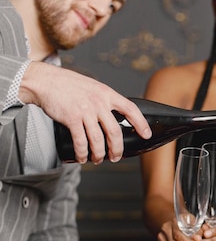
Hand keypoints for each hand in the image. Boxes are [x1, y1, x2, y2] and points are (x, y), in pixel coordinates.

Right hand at [20, 62, 151, 163]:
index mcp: (107, 94)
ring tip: (98, 159)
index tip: (146, 134)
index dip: (141, 123)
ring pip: (98, 140)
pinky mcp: (72, 118)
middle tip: (116, 157)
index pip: (131, 109)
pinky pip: (81, 141)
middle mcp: (99, 103)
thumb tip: (115, 115)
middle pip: (115, 132)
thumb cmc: (69, 85)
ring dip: (99, 154)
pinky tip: (83, 157)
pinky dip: (83, 153)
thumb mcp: (93, 87)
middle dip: (117, 149)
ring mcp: (86, 111)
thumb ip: (104, 100)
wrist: (45, 81)